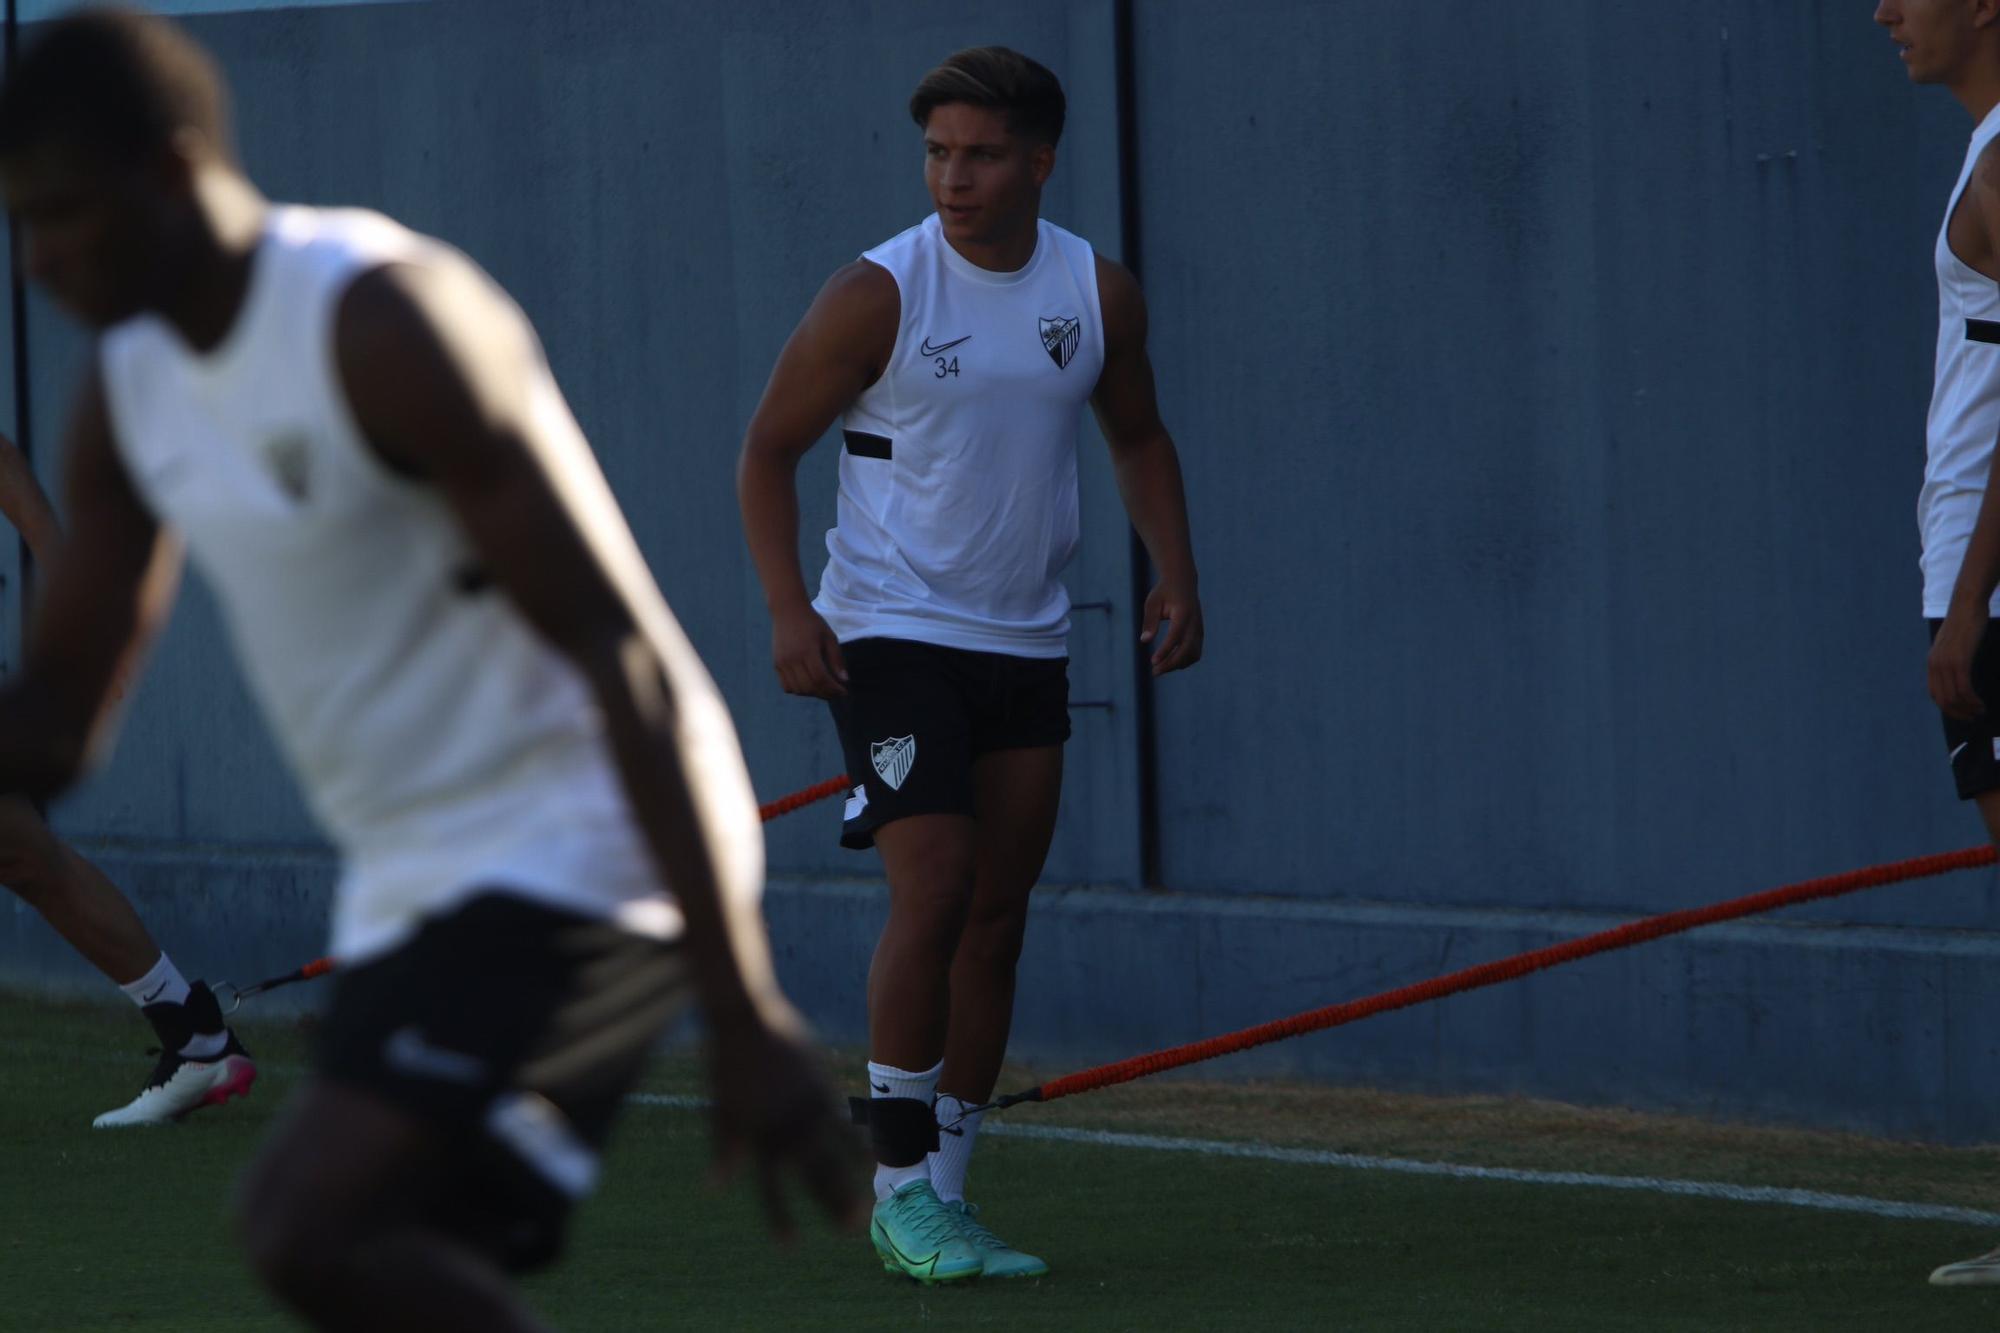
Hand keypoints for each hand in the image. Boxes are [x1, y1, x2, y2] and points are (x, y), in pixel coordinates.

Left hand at [708, 1006, 866, 1240]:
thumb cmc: (726, 1066)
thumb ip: (725, 1150)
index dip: (780, 1218)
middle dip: (832, 1205)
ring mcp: (807, 1110)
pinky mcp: (822, 1089)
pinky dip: (860, 1141)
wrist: (745, 1021)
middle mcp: (785, 1130)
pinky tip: (875, 1157)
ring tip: (867, 1206)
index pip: (770, 1189)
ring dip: (851, 1182)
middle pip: (813, 1176)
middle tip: (851, 1231)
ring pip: (834, 1155)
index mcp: (756, 1139)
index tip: (790, 1247)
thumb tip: (715, 1188)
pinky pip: (845, 1122)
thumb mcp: (720, 1111)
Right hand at [771, 603, 847, 697]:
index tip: (844, 692)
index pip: (820, 678)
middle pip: (809, 687)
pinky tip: (808, 685)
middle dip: (825, 694)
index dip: (833, 689)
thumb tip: (844, 680)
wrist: (788, 611)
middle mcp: (792, 659)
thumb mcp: (829, 637)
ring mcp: (782, 663)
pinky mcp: (776, 664)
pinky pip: (786, 686)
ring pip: (797, 690)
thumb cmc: (812, 623)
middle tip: (836, 692)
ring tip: (823, 689)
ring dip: (812, 694)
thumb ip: (836, 659)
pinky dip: (798, 690)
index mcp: (807, 651)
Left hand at [1140, 578, 1203, 675]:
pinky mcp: (1200, 634)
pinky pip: (1195, 653)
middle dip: (1171, 663)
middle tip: (1154, 672)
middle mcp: (1195, 622)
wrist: (1183, 583)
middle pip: (1187, 649)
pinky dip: (1184, 661)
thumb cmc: (1164, 592)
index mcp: (1184, 613)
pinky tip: (1169, 663)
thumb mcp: (1152, 602)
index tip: (1153, 662)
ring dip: (1177, 664)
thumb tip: (1144, 641)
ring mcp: (1200, 629)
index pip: (1175, 635)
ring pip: (1193, 654)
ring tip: (1159, 669)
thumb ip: (1150, 621)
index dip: (1165, 650)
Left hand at [1930, 602, 1988, 720]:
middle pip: (1942, 700)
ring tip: (1980, 712)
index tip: (1962, 714)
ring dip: (1968, 709)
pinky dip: (1972, 700)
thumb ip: (1950, 660)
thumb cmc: (1965, 624)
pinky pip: (1963, 688)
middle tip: (1973, 717)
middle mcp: (1934, 665)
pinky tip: (1981, 704)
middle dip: (1958, 713)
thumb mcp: (1952, 645)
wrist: (1967, 606)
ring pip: (1953, 697)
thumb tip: (1957, 674)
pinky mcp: (1959, 660)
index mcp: (1932, 663)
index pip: (1934, 694)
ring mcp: (1945, 663)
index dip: (1948, 708)